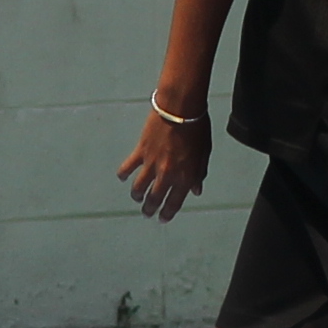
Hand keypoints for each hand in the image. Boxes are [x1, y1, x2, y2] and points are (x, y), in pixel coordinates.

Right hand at [117, 101, 209, 223]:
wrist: (180, 109)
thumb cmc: (197, 128)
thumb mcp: (204, 153)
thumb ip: (199, 173)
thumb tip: (195, 190)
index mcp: (185, 176)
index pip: (175, 202)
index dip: (168, 213)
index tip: (163, 218)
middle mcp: (167, 174)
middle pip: (155, 198)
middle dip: (150, 209)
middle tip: (147, 213)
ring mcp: (152, 164)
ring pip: (139, 187)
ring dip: (137, 195)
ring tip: (136, 198)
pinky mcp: (140, 152)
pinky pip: (128, 168)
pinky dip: (124, 174)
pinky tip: (123, 177)